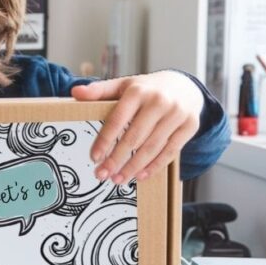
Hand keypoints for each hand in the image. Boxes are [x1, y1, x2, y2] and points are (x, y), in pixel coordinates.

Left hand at [71, 71, 203, 183]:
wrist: (183, 86)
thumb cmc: (146, 89)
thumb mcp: (124, 85)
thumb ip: (100, 91)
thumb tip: (75, 91)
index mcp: (138, 91)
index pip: (118, 119)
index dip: (105, 140)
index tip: (94, 157)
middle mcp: (159, 101)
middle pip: (134, 137)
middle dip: (117, 159)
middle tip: (103, 175)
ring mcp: (177, 114)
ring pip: (152, 147)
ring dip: (134, 167)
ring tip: (119, 179)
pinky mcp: (190, 125)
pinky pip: (171, 151)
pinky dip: (155, 166)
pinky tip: (141, 176)